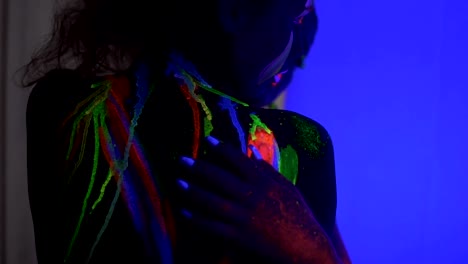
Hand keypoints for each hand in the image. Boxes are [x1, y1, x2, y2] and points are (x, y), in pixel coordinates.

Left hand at [176, 136, 334, 262]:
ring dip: (193, 191)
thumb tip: (253, 152)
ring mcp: (244, 217)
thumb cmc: (299, 216)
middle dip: (199, 168)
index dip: (222, 149)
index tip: (208, 141)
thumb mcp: (288, 188)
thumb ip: (268, 170)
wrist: (305, 248)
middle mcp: (253, 197)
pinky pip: (213, 226)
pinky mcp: (239, 236)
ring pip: (213, 201)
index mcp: (265, 183)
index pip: (239, 160)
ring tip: (178, 182)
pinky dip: (197, 219)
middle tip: (181, 159)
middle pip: (220, 179)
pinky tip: (184, 212)